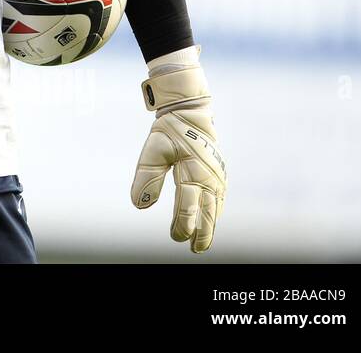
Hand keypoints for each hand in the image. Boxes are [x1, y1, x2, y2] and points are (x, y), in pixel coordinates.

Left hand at [131, 46, 226, 253]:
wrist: (189, 111)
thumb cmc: (168, 131)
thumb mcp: (152, 152)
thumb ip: (147, 178)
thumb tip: (140, 205)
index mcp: (192, 173)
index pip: (188, 208)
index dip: (182, 225)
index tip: (175, 236)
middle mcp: (208, 177)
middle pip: (208, 213)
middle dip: (202, 233)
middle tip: (195, 249)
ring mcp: (217, 175)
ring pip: (216, 207)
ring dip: (211, 225)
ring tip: (204, 241)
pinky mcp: (219, 172)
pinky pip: (220, 197)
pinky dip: (216, 211)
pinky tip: (211, 218)